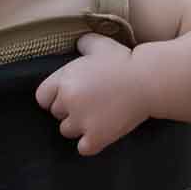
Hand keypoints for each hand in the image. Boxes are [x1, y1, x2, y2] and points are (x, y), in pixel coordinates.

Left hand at [35, 32, 145, 155]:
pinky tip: (100, 134)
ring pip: (68, 131)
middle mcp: (68, 101)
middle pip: (57, 114)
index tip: (70, 96)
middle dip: (70, 110)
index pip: (42, 97)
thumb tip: (78, 42)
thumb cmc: (124, 61)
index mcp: (64, 80)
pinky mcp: (96, 137)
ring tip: (97, 117)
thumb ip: (83, 43)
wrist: (148, 81)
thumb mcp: (100, 45)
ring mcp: (82, 121)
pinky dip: (91, 144)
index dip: (55, 97)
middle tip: (90, 104)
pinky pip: (83, 148)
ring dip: (79, 127)